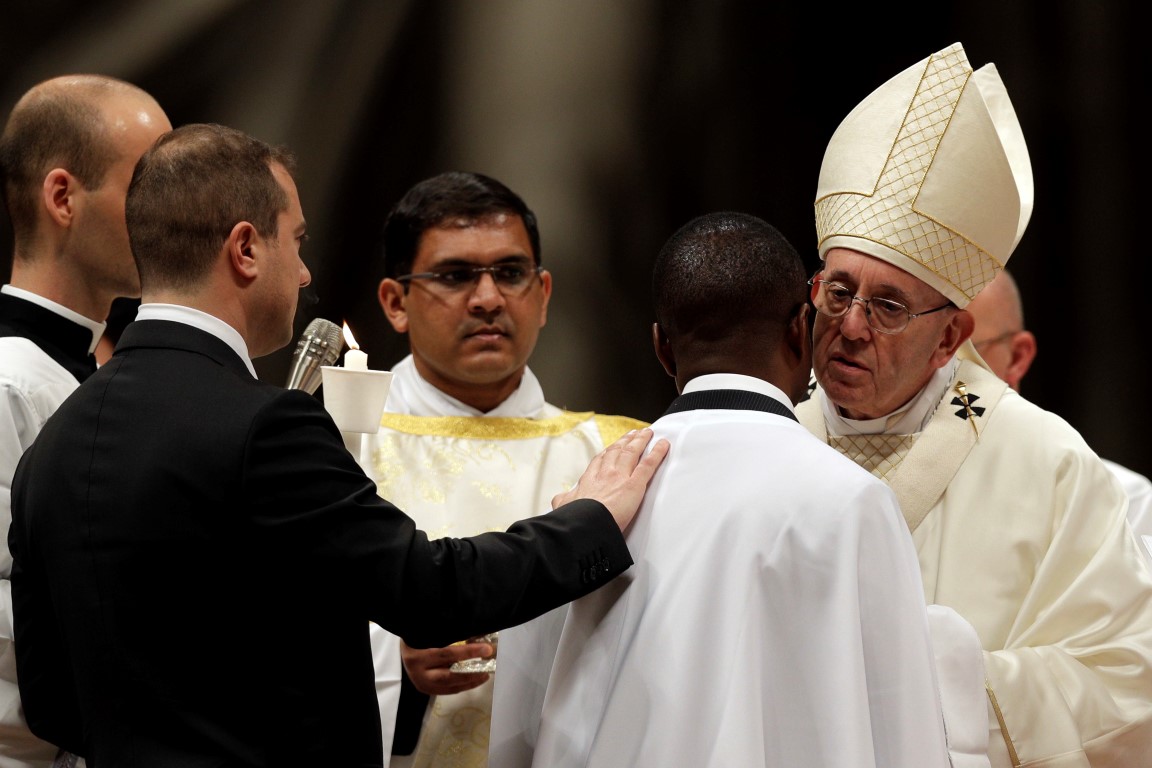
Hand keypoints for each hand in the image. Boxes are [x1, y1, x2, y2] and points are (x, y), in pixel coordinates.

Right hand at [400, 640, 494, 695]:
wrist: (404, 646)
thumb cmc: (419, 635)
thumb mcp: (431, 632)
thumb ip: (450, 634)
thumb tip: (479, 634)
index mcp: (417, 655)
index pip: (447, 654)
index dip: (469, 652)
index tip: (487, 648)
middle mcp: (417, 672)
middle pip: (448, 674)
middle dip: (471, 671)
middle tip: (488, 664)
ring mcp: (420, 683)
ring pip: (449, 686)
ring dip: (470, 681)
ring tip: (485, 674)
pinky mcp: (426, 689)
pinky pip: (447, 690)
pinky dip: (462, 686)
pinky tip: (474, 680)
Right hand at [552, 428, 668, 531]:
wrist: (584, 526)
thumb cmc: (575, 519)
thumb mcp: (563, 507)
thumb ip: (564, 500)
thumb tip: (560, 498)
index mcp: (589, 480)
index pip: (600, 460)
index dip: (609, 451)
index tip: (613, 446)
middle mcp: (605, 473)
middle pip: (618, 451)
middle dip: (626, 441)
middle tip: (633, 434)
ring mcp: (620, 476)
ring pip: (632, 452)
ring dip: (641, 441)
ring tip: (646, 433)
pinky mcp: (634, 484)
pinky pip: (648, 465)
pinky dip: (657, 453)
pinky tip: (663, 445)